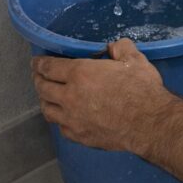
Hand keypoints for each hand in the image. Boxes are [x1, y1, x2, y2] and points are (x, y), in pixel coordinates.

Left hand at [31, 39, 171, 154]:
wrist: (147, 123)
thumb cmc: (140, 88)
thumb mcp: (134, 59)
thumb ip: (121, 48)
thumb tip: (114, 47)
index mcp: (80, 74)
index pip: (50, 68)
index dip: (40, 64)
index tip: (36, 62)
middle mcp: (70, 97)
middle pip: (43, 89)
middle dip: (38, 80)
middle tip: (38, 76)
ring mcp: (72, 119)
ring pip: (47, 110)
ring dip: (44, 100)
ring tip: (47, 96)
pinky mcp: (79, 136)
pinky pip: (60, 126)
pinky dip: (59, 118)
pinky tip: (64, 116)